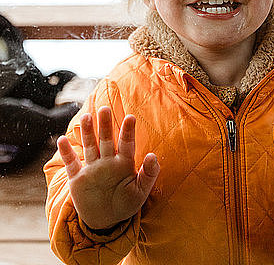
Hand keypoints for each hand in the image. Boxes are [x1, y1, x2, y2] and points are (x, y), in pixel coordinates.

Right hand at [57, 106, 159, 229]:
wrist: (106, 221)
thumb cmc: (126, 204)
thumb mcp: (141, 192)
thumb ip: (149, 174)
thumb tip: (153, 155)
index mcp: (124, 163)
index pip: (126, 143)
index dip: (128, 131)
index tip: (131, 117)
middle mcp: (107, 162)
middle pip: (106, 140)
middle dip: (105, 125)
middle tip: (104, 109)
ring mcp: (92, 169)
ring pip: (90, 146)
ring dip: (87, 132)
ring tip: (86, 116)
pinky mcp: (78, 179)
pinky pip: (71, 163)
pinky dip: (66, 152)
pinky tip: (62, 139)